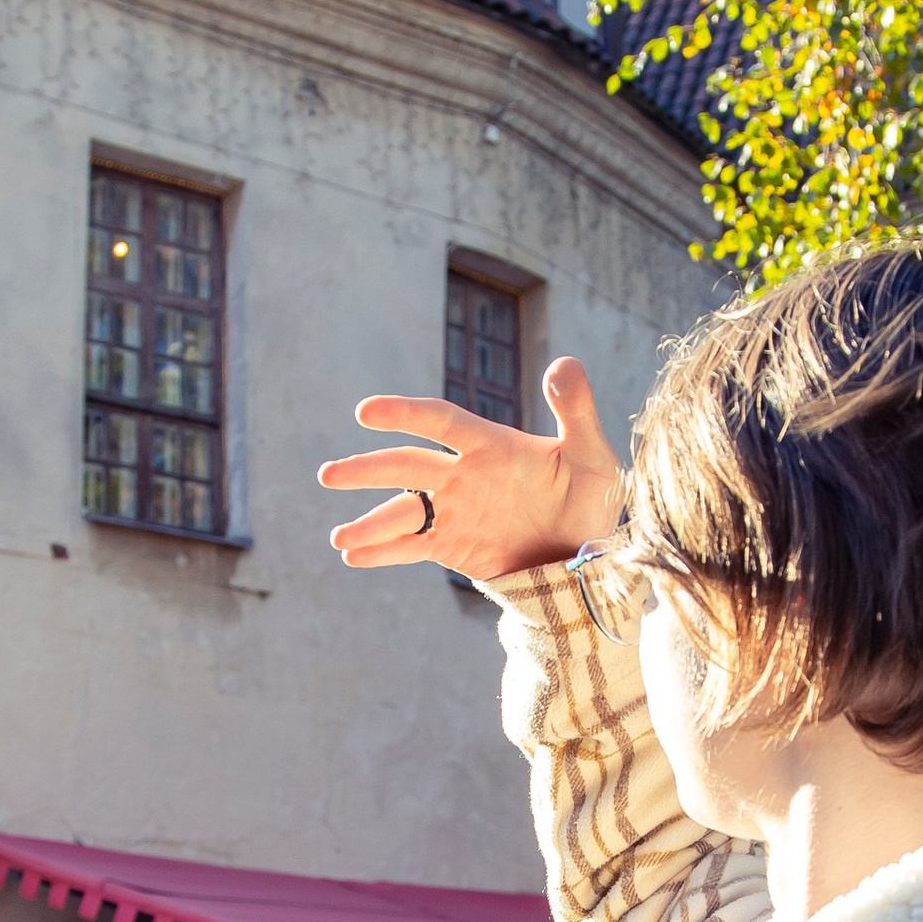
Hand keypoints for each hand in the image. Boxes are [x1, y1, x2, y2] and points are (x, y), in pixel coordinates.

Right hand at [319, 358, 624, 579]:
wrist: (588, 558)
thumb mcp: (593, 457)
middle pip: (406, 465)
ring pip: (402, 511)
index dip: (403, 413)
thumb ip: (577, 412)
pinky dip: (383, 552)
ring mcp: (454, 512)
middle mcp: (463, 475)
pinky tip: (353, 556)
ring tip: (339, 536)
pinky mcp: (453, 547)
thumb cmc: (592, 499)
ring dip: (369, 521)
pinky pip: (412, 548)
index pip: (439, 421)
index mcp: (490, 445)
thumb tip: (563, 363)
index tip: (366, 412)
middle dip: (367, 468)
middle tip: (329, 475)